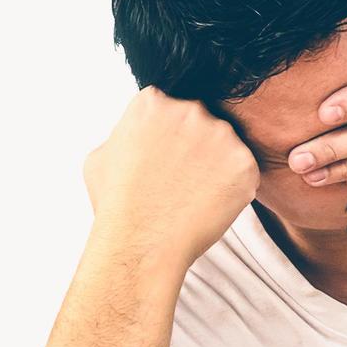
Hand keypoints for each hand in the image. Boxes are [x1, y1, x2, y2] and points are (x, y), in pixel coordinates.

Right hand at [84, 86, 259, 267]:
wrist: (141, 244)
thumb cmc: (116, 205)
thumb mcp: (101, 155)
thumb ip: (126, 134)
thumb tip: (137, 134)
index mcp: (153, 102)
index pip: (171, 108)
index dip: (169, 137)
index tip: (164, 161)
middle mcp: (190, 109)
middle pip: (202, 122)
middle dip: (195, 147)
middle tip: (182, 181)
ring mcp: (221, 134)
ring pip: (225, 146)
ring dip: (216, 166)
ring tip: (193, 195)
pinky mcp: (244, 163)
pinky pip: (244, 171)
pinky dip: (233, 188)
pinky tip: (210, 203)